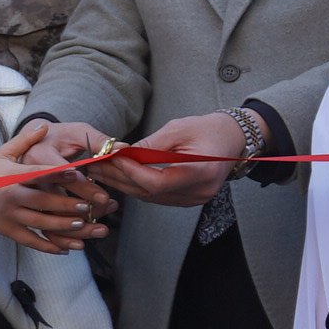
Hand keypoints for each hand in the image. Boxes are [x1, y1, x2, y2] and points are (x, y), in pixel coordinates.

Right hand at [0, 125, 108, 253]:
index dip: (58, 174)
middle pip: (42, 202)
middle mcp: (12, 197)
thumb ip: (24, 141)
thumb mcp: (2, 154)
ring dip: (62, 226)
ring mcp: (10, 216)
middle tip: (87, 206)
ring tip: (82, 226)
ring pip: (39, 223)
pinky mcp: (9, 231)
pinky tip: (67, 249)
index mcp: (12, 176)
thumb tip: (45, 125)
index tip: (77, 173)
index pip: (38, 174)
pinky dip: (49, 246)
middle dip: (65, 205)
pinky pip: (31, 241)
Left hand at [92, 112, 254, 207]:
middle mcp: (199, 191)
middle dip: (120, 178)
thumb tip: (120, 154)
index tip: (112, 158)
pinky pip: (156, 197)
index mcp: (202, 171)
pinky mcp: (188, 200)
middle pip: (150, 192)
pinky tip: (119, 176)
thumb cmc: (207, 129)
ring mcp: (195, 199)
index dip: (131, 172)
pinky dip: (137, 186)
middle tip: (96, 165)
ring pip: (150, 197)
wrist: (232, 139)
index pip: (158, 181)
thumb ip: (150, 146)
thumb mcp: (178, 129)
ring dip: (124, 183)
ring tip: (101, 170)